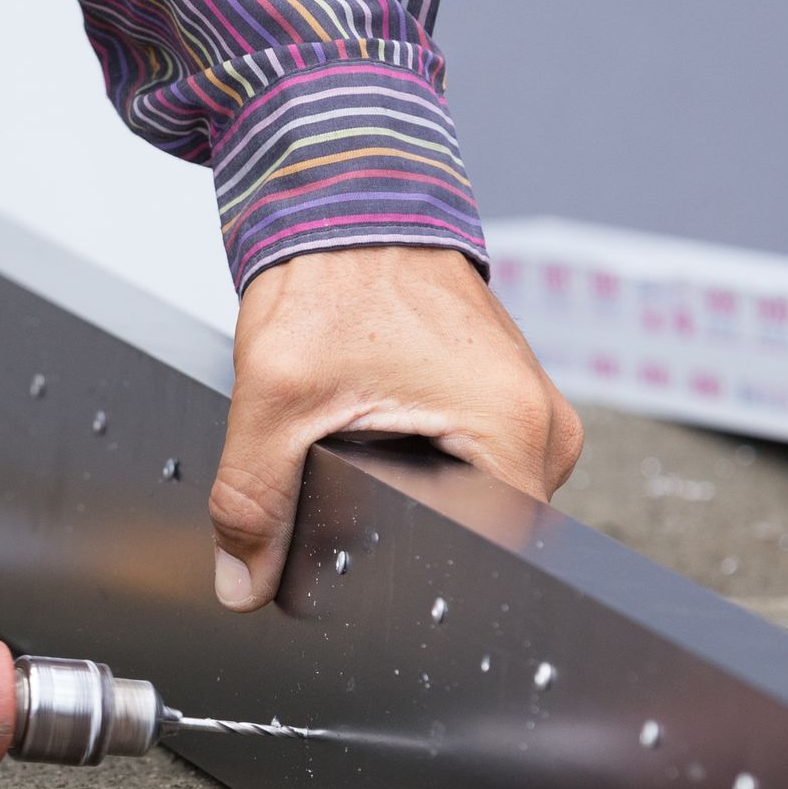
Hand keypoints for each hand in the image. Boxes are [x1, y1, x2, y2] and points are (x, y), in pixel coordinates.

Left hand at [209, 247, 583, 610]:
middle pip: (477, 541)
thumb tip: (244, 584)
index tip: (356, 562)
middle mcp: (543, 432)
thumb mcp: (275, 398)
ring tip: (358, 465)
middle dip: (402, 541)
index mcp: (514, 432)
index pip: (482, 557)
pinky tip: (377, 456)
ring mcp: (529, 422)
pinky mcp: (504, 413)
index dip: (410, 573)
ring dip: (410, 510)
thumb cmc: (331, 278)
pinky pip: (470, 477)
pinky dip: (420, 479)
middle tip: (341, 499)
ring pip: (473, 513)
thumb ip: (254, 500)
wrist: (348, 204)